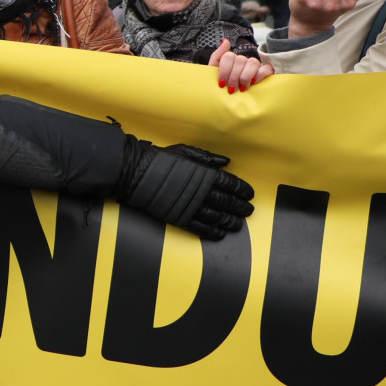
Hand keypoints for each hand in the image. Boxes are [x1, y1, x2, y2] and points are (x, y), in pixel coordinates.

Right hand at [115, 138, 254, 239]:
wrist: (136, 173)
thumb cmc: (159, 159)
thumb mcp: (184, 151)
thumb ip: (207, 158)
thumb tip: (226, 162)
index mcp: (204, 174)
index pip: (230, 183)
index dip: (242, 190)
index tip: (249, 194)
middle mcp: (201, 191)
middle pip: (227, 201)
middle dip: (240, 207)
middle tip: (248, 211)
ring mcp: (191, 206)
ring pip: (217, 216)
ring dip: (230, 221)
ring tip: (238, 224)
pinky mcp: (179, 217)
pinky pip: (200, 227)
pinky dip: (212, 232)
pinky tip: (220, 234)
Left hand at [208, 37, 272, 92]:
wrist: (230, 104)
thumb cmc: (222, 89)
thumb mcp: (215, 74)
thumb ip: (217, 56)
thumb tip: (226, 40)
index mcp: (231, 61)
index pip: (228, 56)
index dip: (224, 70)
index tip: (221, 84)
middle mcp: (243, 61)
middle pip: (239, 60)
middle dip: (233, 77)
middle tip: (231, 89)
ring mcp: (255, 66)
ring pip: (252, 62)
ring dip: (245, 76)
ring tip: (242, 88)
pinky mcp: (266, 73)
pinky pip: (267, 68)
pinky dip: (261, 74)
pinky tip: (254, 82)